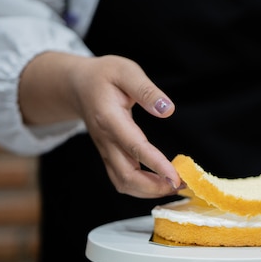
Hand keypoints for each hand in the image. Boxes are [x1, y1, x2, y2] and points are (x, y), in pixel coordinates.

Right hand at [19, 52, 180, 197]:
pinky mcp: (109, 156)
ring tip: (175, 185)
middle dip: (155, 187)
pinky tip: (161, 182)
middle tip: (182, 183)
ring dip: (150, 191)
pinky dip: (143, 188)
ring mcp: (106, 151)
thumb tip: (167, 110)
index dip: (156, 164)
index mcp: (110, 118)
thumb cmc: (104, 76)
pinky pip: (123, 180)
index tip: (175, 176)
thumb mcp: (125, 71)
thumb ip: (146, 90)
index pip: (135, 146)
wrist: (77, 85)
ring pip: (124, 183)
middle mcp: (106, 140)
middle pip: (127, 176)